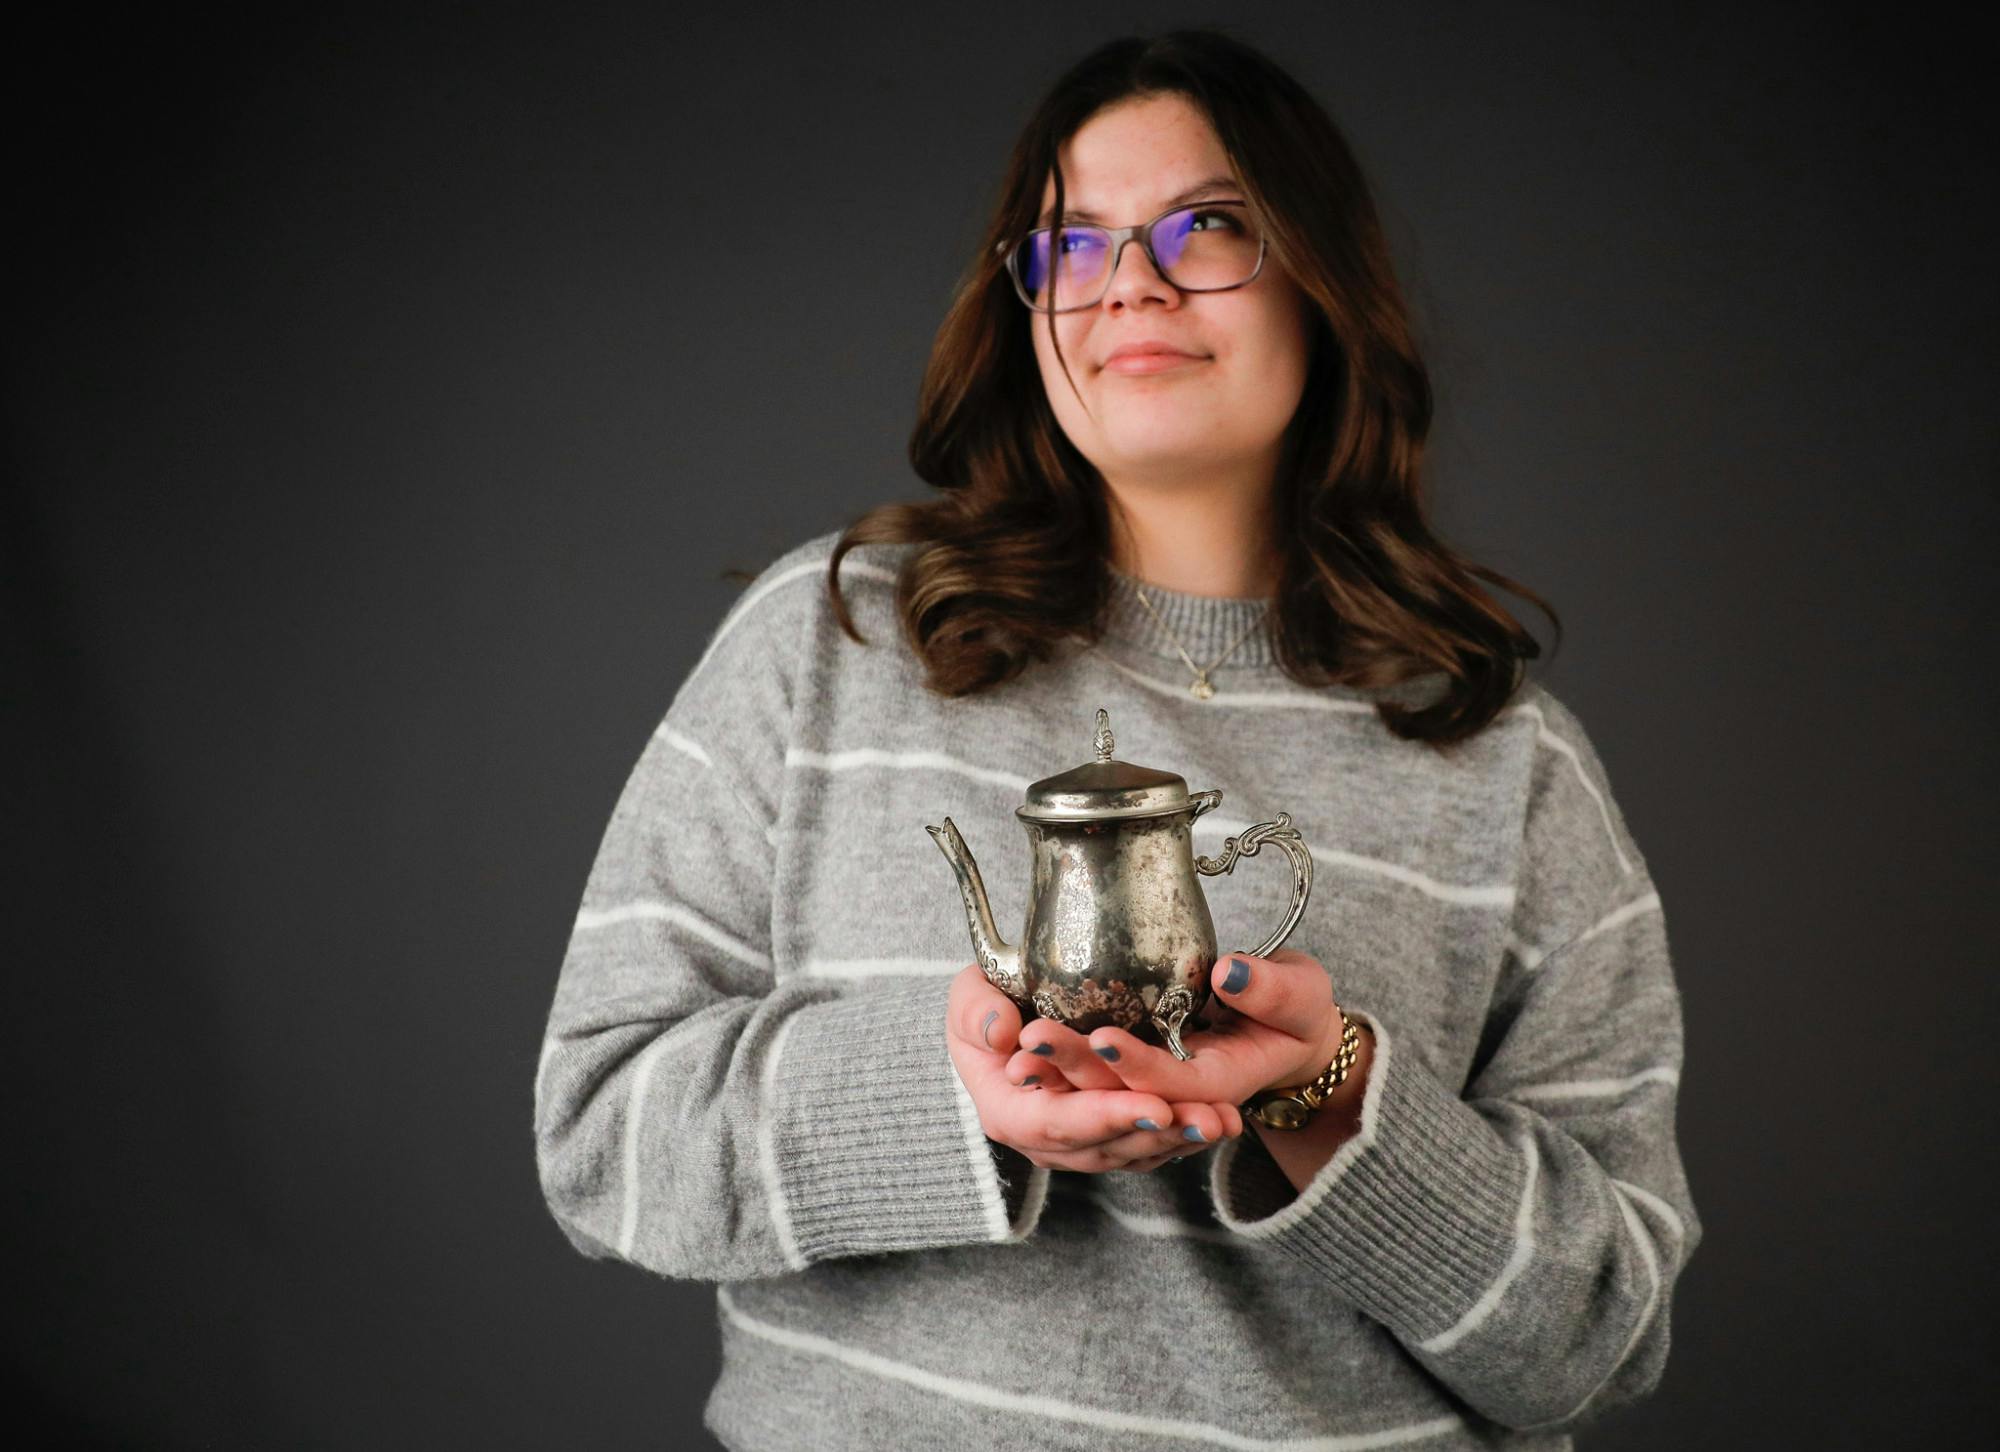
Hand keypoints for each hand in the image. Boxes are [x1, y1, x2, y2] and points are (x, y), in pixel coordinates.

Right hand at [945, 966, 1243, 1172]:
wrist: (1009, 1016)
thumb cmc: (989, 1003)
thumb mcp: (970, 994)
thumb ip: (975, 1011)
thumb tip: (1003, 1034)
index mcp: (1006, 1112)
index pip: (1052, 1124)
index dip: (1103, 1118)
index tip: (1153, 1104)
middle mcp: (1046, 1140)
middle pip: (1102, 1146)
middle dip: (1154, 1132)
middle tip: (1203, 1116)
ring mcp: (1082, 1143)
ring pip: (1133, 1152)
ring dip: (1180, 1139)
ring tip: (1222, 1121)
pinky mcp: (1112, 1135)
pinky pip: (1150, 1144)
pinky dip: (1186, 1135)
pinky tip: (1224, 1122)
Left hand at [1014, 949, 1348, 1110]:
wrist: (1286, 1035)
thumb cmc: (1296, 1011)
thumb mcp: (1301, 994)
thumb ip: (1273, 988)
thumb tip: (1231, 972)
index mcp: (1220, 1083)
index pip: (1172, 1084)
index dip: (1137, 1066)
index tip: (1102, 1035)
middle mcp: (1176, 1100)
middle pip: (1120, 1097)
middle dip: (1073, 1070)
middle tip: (1030, 1037)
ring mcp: (1150, 1094)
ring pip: (1095, 1099)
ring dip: (1053, 1077)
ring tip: (1013, 1046)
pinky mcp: (1130, 1081)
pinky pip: (1086, 1090)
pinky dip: (1054, 1074)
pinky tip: (1016, 1047)